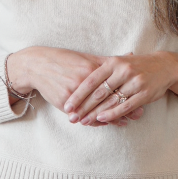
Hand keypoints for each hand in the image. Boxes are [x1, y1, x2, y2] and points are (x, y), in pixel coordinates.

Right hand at [6, 46, 143, 126]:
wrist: (37, 65)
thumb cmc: (63, 60)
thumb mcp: (85, 57)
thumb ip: (107, 60)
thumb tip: (131, 54)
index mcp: (92, 68)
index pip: (114, 83)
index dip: (127, 91)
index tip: (140, 97)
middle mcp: (84, 81)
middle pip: (108, 98)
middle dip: (123, 108)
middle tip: (138, 114)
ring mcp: (74, 94)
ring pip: (96, 110)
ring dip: (111, 118)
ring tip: (124, 122)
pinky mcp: (65, 103)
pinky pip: (83, 115)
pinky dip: (94, 121)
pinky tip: (103, 123)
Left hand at [63, 51, 177, 124]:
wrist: (164, 66)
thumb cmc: (136, 65)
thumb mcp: (118, 62)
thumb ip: (101, 69)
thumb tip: (78, 81)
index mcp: (113, 62)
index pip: (91, 80)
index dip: (78, 94)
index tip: (67, 104)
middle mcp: (123, 71)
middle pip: (98, 92)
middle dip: (83, 107)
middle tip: (72, 117)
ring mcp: (134, 82)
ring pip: (110, 101)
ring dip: (95, 113)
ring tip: (83, 121)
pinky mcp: (144, 93)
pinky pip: (124, 106)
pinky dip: (112, 113)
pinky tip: (102, 119)